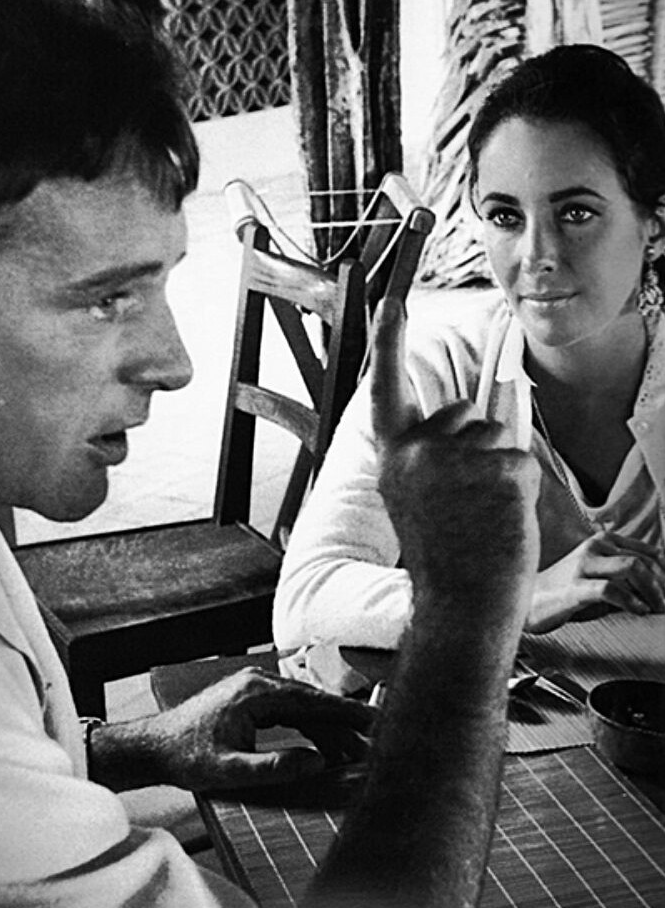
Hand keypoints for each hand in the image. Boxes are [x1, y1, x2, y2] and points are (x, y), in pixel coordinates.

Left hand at [93, 667, 375, 792]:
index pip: (310, 700)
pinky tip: (323, 747)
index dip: (344, 712)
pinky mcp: (250, 700)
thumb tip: (316, 761)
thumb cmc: (186, 757)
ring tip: (353, 752)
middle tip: (372, 740)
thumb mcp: (230, 770)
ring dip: (326, 728)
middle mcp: (258, 683)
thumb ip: (274, 767)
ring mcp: (254, 689)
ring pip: (302, 707)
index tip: (372, 721)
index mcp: (255, 692)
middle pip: (311, 701)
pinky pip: (289, 711)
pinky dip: (308, 728)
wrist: (154, 746)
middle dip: (342, 722)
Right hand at [369, 296, 540, 611]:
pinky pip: (521, 458)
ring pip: (497, 434)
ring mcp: (457, 460)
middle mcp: (417, 452)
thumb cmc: (442, 559)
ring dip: (498, 468)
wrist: (459, 607)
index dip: (389, 341)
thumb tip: (464, 417)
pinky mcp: (498, 470)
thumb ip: (424, 456)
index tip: (391, 300)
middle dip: (474, 443)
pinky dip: (519, 488)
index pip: (386, 387)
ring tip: (481, 514)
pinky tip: (500, 519)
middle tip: (466, 499)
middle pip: (465, 411)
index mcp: (393, 458)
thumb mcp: (412, 499)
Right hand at [526, 531, 664, 632]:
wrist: (530, 602)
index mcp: (603, 541)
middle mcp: (594, 548)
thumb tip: (662, 593)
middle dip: (663, 586)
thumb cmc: (568, 592)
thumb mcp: (603, 579)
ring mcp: (583, 566)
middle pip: (644, 561)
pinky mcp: (574, 588)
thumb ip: (629, 580)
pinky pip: (610, 589)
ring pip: (632, 568)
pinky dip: (631, 601)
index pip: (650, 553)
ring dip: (653, 591)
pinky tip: (638, 611)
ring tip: (656, 608)